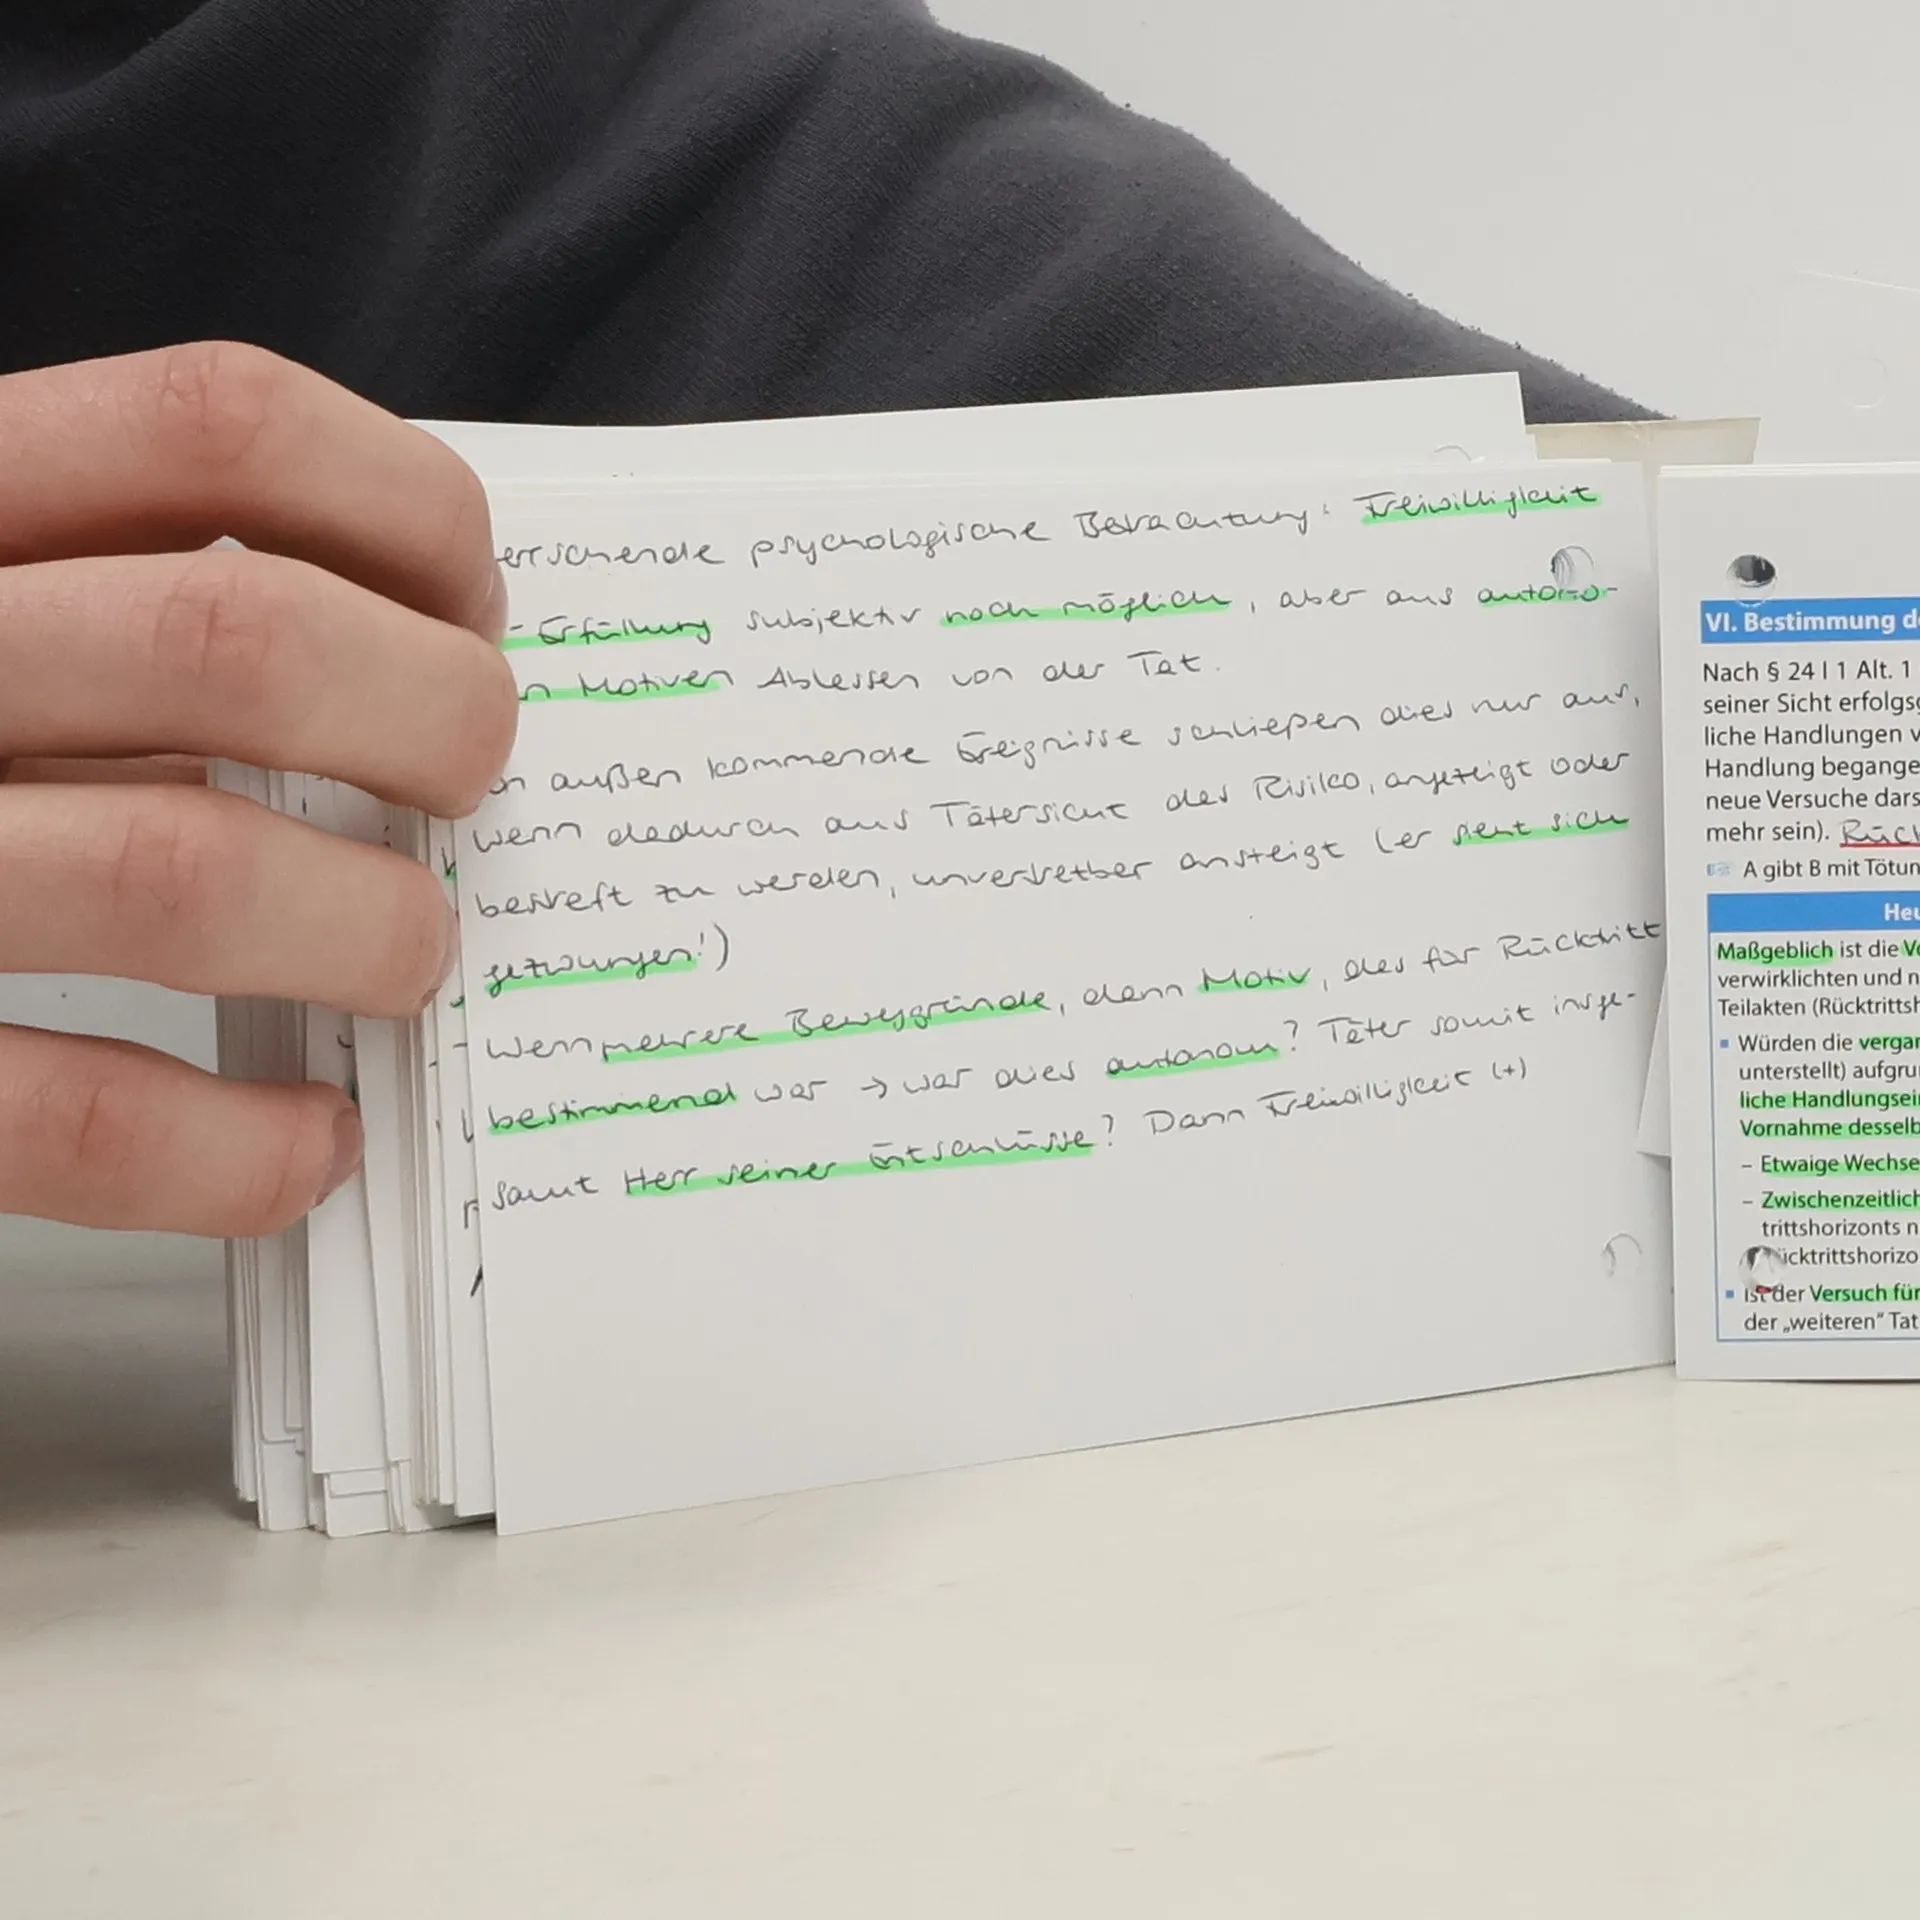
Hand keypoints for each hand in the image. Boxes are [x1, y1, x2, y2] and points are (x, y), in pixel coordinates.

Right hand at [0, 344, 516, 1236]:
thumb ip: (135, 600)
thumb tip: (426, 665)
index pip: (219, 426)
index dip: (404, 508)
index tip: (472, 603)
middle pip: (242, 641)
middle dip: (433, 718)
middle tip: (470, 785)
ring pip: (177, 872)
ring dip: (360, 926)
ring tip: (408, 957)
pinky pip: (75, 1117)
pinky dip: (236, 1148)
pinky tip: (307, 1141)